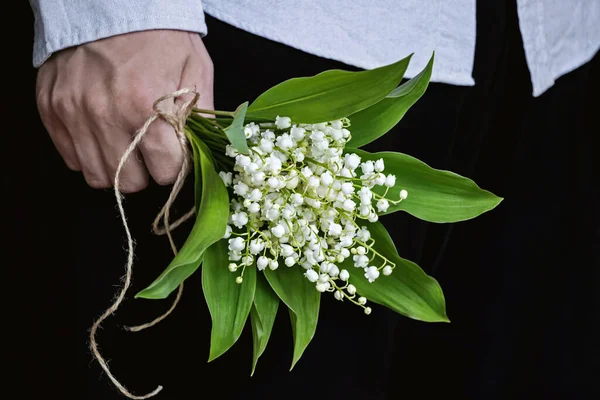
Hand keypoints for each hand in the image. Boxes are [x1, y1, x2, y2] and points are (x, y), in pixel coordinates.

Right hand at [36, 30, 213, 192]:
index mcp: (147, 106)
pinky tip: (104, 133)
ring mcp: (74, 113)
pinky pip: (72, 158)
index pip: (165, 171)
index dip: (175, 165)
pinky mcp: (52, 109)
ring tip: (127, 142)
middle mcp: (106, 114)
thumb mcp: (195, 71)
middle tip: (151, 149)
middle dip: (146, 171)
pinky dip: (90, 153)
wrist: (112, 3)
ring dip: (118, 168)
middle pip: (131, 182)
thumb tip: (203, 153)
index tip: (174, 153)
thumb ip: (201, 118)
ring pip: (98, 177)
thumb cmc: (161, 37)